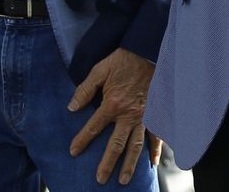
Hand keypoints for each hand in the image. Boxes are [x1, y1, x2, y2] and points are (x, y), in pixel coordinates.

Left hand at [68, 46, 154, 184]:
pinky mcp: (156, 113)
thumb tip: (71, 108)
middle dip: (107, 163)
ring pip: (136, 145)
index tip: (73, 152)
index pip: (93, 127)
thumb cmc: (123, 60)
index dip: (82, 140)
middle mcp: (129, 114)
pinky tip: (153, 163)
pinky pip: (156, 135)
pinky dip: (156, 150)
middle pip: (116, 144)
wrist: (148, 51)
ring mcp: (144, 116)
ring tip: (124, 180)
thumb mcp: (100, 70)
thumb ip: (85, 90)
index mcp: (112, 104)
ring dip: (130, 164)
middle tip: (100, 180)